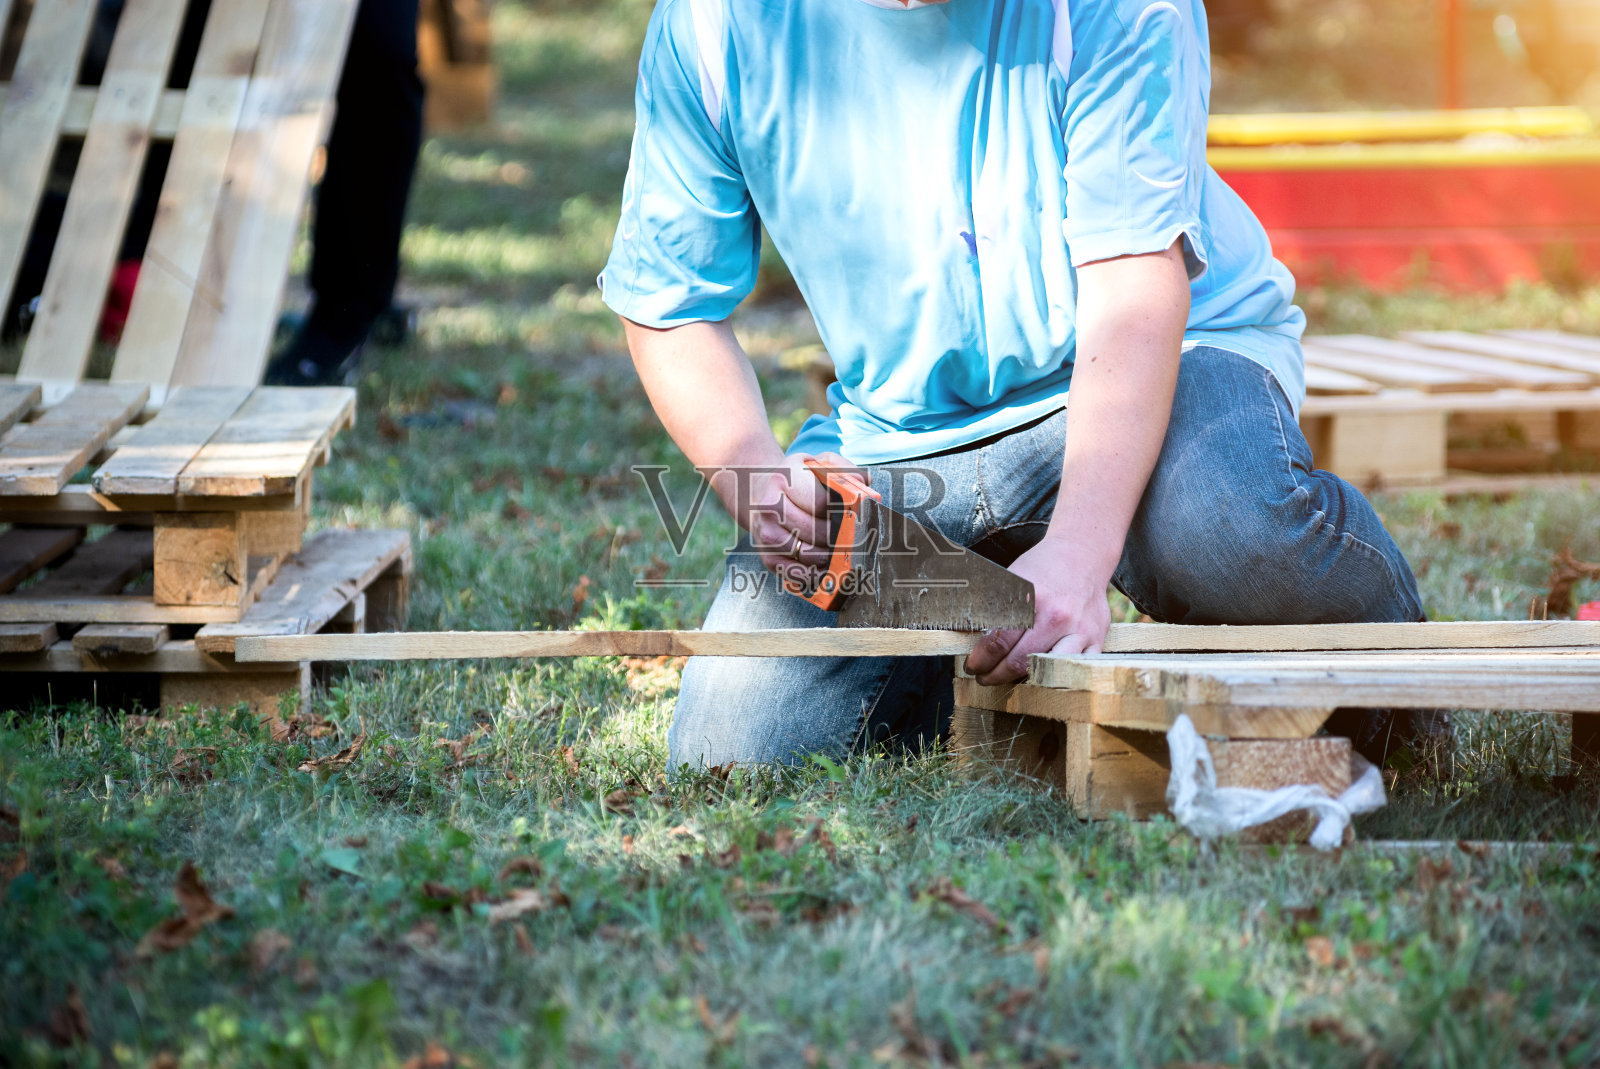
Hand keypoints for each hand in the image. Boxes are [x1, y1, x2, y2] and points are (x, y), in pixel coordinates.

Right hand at [716, 451, 856, 575]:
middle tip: (853, 538)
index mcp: (785, 479)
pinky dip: (814, 575)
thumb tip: (861, 486)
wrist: (761, 493)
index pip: (820, 503)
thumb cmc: (800, 480)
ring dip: (829, 557)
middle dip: (838, 537)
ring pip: (807, 554)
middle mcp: (770, 506)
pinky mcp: (767, 556)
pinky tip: (825, 567)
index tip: (851, 515)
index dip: (841, 512)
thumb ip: (845, 471)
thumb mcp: (820, 464)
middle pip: (815, 531)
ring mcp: (766, 533)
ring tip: (842, 552)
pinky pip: (795, 573)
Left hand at [964, 534, 1112, 684]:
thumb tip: (967, 635)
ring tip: (1007, 679)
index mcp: (1033, 598)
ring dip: (1022, 680)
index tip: (973, 665)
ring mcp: (1080, 630)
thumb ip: (993, 607)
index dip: (981, 659)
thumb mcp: (1012, 578)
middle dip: (995, 674)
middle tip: (983, 677)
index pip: (999, 640)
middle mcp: (1058, 616)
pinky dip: (1054, 677)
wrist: (1083, 556)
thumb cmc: (1042, 568)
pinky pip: (1074, 669)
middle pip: (1020, 660)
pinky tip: (1037, 676)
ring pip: (1047, 670)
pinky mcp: (1097, 639)